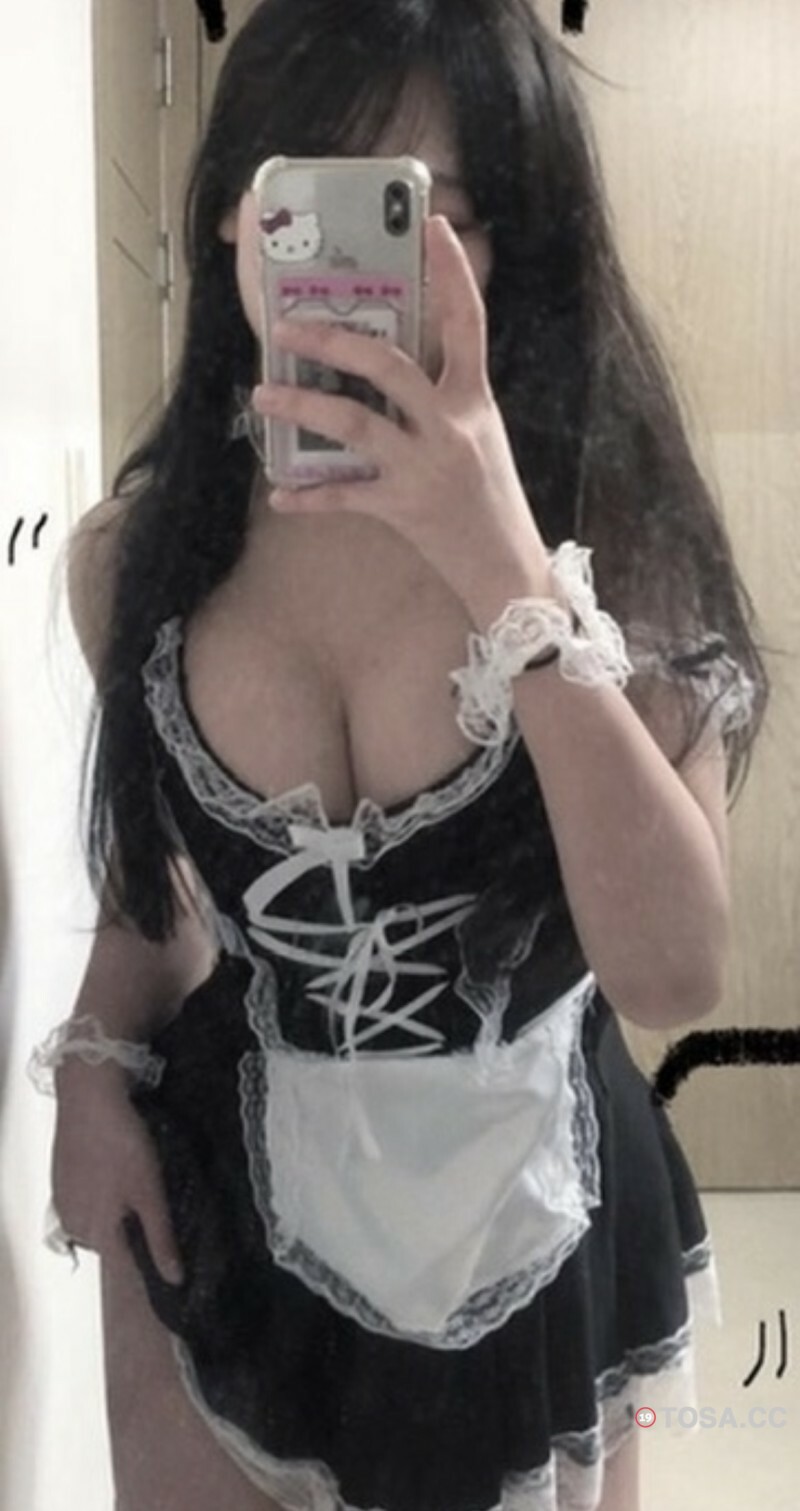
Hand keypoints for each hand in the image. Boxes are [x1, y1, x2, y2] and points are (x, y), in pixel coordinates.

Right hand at [51, 1058, 183, 1284]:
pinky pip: (86, 1201)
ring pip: (99, 1221)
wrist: (88, 1097)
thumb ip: (160, 1238)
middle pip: (112, 1243)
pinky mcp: (60, 1181)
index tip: (171, 1248)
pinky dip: (102, 1193)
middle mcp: (74, 1226)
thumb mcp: (150, 1192)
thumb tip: (174, 1279)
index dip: (151, 1258)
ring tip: (136, 1180)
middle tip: (156, 1200)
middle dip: (134, 1230)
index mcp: (97, 1234)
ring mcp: (63, 1203)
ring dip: (117, 1211)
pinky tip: (115, 1171)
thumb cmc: (122, 1144)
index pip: (127, 1266)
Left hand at [252, 215, 550, 612]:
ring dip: (302, 408)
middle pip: (389, 366)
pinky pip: (346, 497)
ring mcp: (426, 468)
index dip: (453, 272)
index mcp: (474, 400)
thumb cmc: (491, 500)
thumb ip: (443, 400)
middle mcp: (451, 426)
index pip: (469, 322)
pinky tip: (281, 495)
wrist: (507, 569)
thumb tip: (389, 365)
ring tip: (263, 394)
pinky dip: (310, 497)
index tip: (433, 226)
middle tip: (287, 327)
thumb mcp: (480, 436)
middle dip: (333, 343)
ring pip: (355, 425)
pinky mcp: (404, 509)